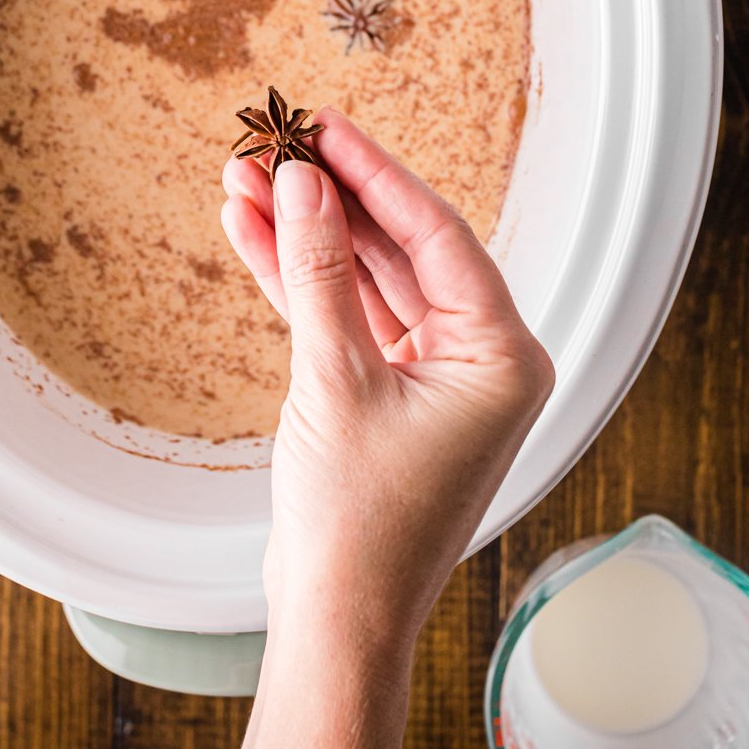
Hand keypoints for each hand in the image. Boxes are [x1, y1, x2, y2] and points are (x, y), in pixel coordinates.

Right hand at [221, 109, 553, 665]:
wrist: (336, 622)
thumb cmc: (360, 522)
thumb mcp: (334, 378)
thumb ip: (319, 271)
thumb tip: (306, 183)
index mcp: (502, 356)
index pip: (438, 235)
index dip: (377, 174)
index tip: (327, 126)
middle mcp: (478, 360)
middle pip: (399, 249)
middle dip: (330, 199)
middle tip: (278, 144)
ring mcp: (432, 377)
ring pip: (364, 280)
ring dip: (305, 234)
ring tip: (246, 177)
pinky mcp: (387, 394)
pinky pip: (344, 318)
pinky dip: (298, 282)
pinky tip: (253, 232)